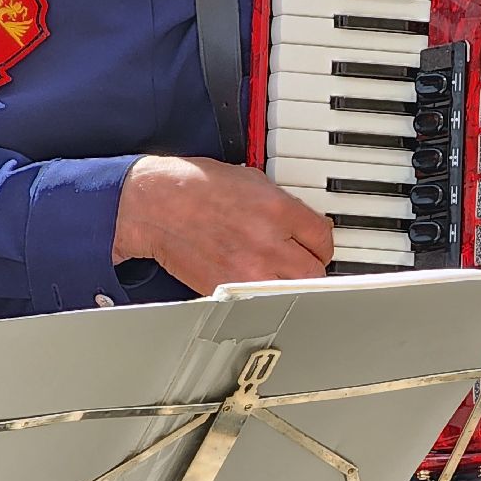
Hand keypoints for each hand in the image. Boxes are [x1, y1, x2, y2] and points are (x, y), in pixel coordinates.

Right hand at [113, 156, 333, 292]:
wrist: (156, 205)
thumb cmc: (197, 188)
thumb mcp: (253, 181)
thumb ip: (284, 206)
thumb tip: (302, 225)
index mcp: (278, 210)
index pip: (324, 238)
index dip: (322, 242)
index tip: (316, 244)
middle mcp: (268, 242)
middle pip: (316, 271)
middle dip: (313, 267)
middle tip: (304, 262)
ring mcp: (249, 270)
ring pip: (293, 292)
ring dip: (293, 285)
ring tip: (284, 275)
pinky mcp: (229, 289)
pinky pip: (262, 299)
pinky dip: (264, 294)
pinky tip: (258, 281)